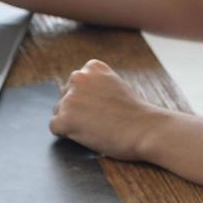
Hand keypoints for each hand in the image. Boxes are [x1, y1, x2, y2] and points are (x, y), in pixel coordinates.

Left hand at [50, 60, 166, 161]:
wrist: (146, 130)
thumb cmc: (135, 114)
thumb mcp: (116, 86)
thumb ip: (96, 85)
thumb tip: (78, 97)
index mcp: (92, 67)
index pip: (77, 84)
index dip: (88, 100)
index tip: (104, 107)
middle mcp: (78, 77)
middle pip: (66, 97)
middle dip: (78, 110)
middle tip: (101, 120)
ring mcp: (70, 98)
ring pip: (59, 112)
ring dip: (73, 122)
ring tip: (97, 127)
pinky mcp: (65, 118)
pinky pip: (55, 128)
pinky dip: (68, 135)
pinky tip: (87, 135)